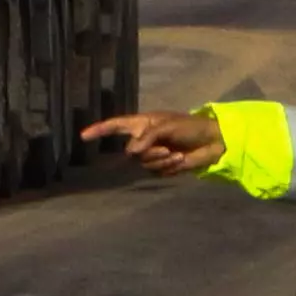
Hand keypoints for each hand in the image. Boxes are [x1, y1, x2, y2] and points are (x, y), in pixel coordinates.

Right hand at [80, 107, 225, 175]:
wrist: (211, 142)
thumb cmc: (189, 127)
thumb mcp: (167, 125)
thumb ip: (147, 136)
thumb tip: (132, 152)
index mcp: (142, 124)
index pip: (115, 126)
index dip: (99, 130)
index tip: (83, 136)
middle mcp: (143, 139)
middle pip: (131, 153)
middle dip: (149, 152)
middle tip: (167, 148)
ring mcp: (152, 154)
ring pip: (144, 165)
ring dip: (162, 161)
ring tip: (176, 154)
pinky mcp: (162, 168)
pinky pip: (157, 172)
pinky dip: (169, 167)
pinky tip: (180, 160)